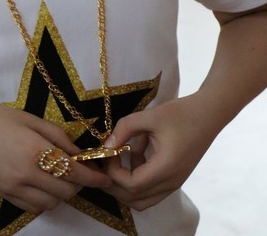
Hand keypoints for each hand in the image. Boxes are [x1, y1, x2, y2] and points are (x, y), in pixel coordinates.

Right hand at [0, 103, 111, 213]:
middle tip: (83, 171)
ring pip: (51, 203)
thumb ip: (56, 135)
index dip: (93, 177)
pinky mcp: (5, 195)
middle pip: (66, 190)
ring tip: (63, 177)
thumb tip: (78, 151)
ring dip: (63, 193)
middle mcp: (27, 173)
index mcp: (35, 149)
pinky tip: (44, 184)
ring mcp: (15, 188)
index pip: (74, 171)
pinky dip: (45, 199)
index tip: (105, 177)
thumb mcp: (29, 118)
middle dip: (80, 184)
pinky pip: (33, 206)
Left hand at [100, 96, 214, 210]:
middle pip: (134, 199)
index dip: (114, 172)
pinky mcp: (175, 179)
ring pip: (143, 200)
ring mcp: (174, 184)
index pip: (132, 185)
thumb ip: (125, 129)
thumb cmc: (181, 113)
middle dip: (115, 183)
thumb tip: (106, 145)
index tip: (109, 152)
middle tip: (106, 160)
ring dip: (126, 185)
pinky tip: (136, 155)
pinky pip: (151, 192)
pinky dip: (138, 181)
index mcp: (165, 168)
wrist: (208, 114)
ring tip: (120, 159)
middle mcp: (170, 183)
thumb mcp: (150, 116)